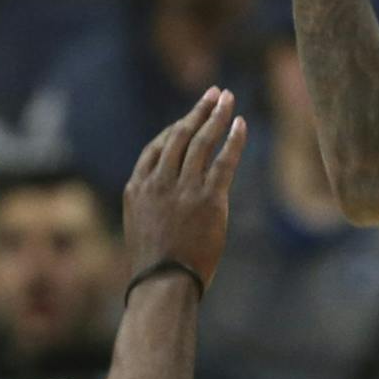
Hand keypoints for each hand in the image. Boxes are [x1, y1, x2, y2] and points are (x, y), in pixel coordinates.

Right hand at [123, 87, 248, 289]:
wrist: (163, 284)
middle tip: (215, 94)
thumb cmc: (154, 264)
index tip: (190, 116)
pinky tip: (241, 124)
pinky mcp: (208, 199)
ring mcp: (183, 189)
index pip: (158, 146)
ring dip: (216, 116)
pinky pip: (223, 161)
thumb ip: (153, 202)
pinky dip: (233, 140)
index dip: (176, 127)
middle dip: (199, 111)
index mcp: (138, 186)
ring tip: (228, 99)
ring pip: (202, 142)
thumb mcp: (141, 225)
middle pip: (180, 135)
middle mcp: (159, 182)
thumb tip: (167, 194)